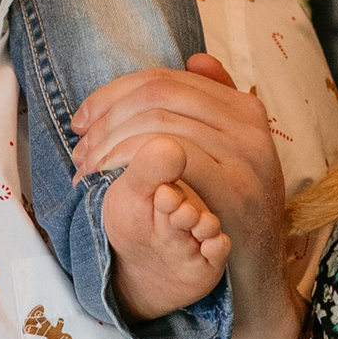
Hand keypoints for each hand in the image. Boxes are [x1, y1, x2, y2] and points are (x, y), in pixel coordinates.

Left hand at [70, 53, 306, 338]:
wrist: (257, 281)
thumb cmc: (232, 217)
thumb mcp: (230, 157)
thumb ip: (214, 108)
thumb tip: (195, 58)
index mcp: (244, 107)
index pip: (165, 78)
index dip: (113, 94)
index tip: (83, 121)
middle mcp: (250, 124)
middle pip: (157, 95)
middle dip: (107, 119)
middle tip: (81, 151)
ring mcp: (246, 155)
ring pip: (159, 123)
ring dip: (111, 144)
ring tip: (88, 171)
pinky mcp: (236, 188)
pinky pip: (172, 155)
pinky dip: (130, 164)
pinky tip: (110, 183)